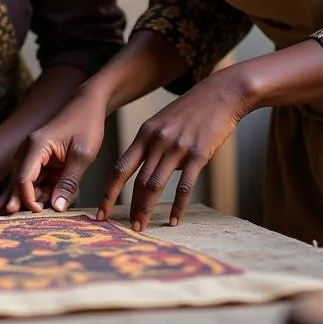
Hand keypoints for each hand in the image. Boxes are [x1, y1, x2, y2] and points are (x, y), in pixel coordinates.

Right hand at [0, 92, 107, 214]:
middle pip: (20, 183)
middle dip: (27, 201)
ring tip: (67, 193)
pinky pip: (38, 181)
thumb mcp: (82, 156)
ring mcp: (31, 154)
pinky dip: (48, 189)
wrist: (88, 106)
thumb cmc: (86, 126)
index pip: (23, 179)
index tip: (40, 212)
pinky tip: (59, 193)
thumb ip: (69, 183)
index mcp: (36, 146)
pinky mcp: (39, 159)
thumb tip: (56, 209)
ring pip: (29, 185)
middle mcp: (28, 150)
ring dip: (43, 195)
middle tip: (32, 215)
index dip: (28, 199)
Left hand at [99, 73, 248, 231]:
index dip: (109, 191)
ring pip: (155, 185)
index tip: (101, 211)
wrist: (220, 94)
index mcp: (145, 134)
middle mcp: (156, 141)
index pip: (120, 167)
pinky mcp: (198, 155)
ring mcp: (176, 148)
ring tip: (142, 228)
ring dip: (146, 209)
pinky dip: (178, 207)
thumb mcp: (163, 122)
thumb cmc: (191, 111)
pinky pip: (184, 186)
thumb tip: (145, 170)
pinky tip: (174, 221)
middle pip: (136, 181)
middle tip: (125, 228)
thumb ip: (151, 144)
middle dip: (129, 206)